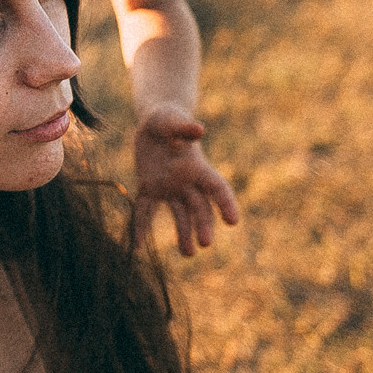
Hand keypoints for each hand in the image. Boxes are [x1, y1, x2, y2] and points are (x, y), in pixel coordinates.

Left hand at [131, 105, 239, 256]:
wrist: (155, 122)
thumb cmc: (168, 119)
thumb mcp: (172, 120)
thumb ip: (184, 128)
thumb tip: (199, 130)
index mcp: (197, 166)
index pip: (217, 187)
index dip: (226, 203)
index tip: (233, 221)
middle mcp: (186, 181)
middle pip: (199, 207)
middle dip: (203, 225)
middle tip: (205, 244)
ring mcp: (169, 187)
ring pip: (180, 214)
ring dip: (183, 233)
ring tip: (188, 253)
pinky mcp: (150, 188)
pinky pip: (146, 210)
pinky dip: (141, 227)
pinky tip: (138, 246)